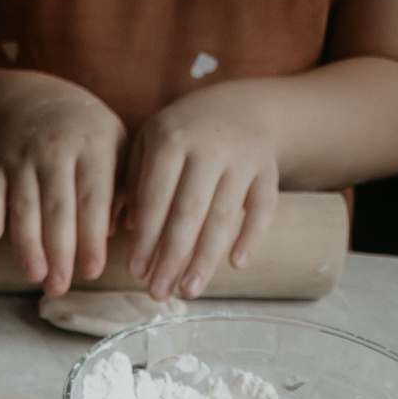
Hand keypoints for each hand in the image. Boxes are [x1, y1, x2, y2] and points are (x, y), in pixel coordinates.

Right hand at [0, 74, 125, 294]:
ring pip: (24, 204)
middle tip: (60, 287)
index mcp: (94, 146)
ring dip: (26, 242)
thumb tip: (132, 233)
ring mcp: (23, 156)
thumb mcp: (117, 146)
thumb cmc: (86, 134)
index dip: (91, 236)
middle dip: (58, 249)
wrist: (34, 99)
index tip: (92, 270)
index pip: (94, 198)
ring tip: (33, 276)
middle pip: (57, 207)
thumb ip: (127, 186)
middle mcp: (57, 150)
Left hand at [123, 86, 280, 297]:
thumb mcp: (150, 143)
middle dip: (172, 257)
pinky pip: (264, 206)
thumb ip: (134, 182)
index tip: (136, 273)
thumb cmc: (183, 133)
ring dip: (206, 257)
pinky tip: (237, 264)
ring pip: (225, 214)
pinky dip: (253, 235)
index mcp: (171, 139)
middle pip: (189, 211)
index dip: (146, 238)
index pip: (156, 198)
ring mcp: (243, 157)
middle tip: (158, 294)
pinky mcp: (269, 168)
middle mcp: (209, 146)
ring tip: (189, 290)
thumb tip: (129, 231)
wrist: (242, 104)